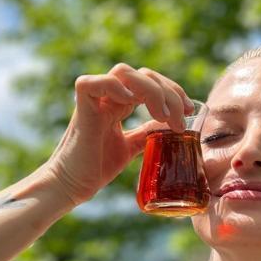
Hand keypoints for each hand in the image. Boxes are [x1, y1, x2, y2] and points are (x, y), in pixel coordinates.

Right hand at [44, 63, 194, 206]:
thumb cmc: (95, 169)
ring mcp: (94, 101)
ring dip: (151, 90)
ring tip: (162, 115)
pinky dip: (116, 87)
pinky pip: (94, 83)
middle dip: (169, 91)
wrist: (70, 187)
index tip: (190, 111)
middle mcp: (106, 98)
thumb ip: (146, 134)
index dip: (173, 91)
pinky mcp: (81, 110)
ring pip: (124, 72)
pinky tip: (133, 103)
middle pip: (142, 74)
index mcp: (118, 104)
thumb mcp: (130, 148)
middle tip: (181, 118)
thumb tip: (169, 126)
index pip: (150, 82)